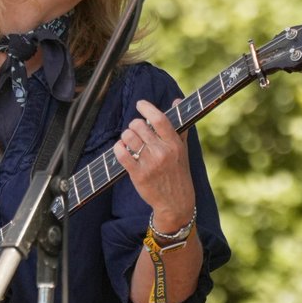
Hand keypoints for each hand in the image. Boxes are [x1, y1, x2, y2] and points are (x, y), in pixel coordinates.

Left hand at [112, 99, 195, 230]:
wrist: (176, 202)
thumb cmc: (178, 172)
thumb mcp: (183, 149)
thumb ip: (178, 125)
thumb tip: (176, 101)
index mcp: (175, 144)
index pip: (159, 119)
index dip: (147, 108)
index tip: (140, 104)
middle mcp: (163, 152)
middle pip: (139, 126)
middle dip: (134, 125)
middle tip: (135, 129)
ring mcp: (150, 164)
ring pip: (128, 137)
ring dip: (125, 136)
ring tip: (129, 140)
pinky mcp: (138, 175)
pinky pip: (122, 154)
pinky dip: (118, 148)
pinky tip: (121, 149)